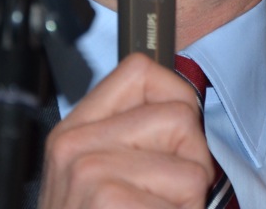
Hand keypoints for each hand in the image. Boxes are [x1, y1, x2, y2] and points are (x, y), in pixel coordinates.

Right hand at [38, 53, 214, 207]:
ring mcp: (86, 170)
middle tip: (165, 197)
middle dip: (192, 161)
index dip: (176, 97)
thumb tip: (184, 105)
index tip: (177, 137)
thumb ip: (136, 139)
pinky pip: (186, 191)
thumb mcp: (107, 180)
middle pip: (179, 114)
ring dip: (189, 199)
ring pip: (192, 160)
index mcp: (75, 131)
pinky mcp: (105, 197)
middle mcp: (73, 144)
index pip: (140, 69)